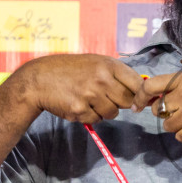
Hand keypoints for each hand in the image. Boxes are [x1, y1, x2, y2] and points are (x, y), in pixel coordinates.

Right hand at [21, 55, 152, 123]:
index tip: (139, 101)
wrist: (40, 79)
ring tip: (90, 100)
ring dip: (104, 111)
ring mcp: (90, 95)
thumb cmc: (70, 70)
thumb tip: (142, 89)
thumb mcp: (95, 63)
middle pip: (128, 101)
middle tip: (107, 98)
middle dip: (121, 103)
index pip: (137, 84)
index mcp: (108, 65)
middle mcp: (101, 79)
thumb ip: (117, 74)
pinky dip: (90, 116)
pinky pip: (96, 120)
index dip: (141, 95)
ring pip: (112, 113)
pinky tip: (79, 104)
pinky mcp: (79, 110)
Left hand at [141, 71, 181, 142]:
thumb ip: (176, 87)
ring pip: (168, 125)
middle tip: (178, 113)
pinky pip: (180, 136)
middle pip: (158, 110)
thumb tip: (152, 99)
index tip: (136, 105)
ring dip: (176, 126)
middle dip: (165, 114)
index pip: (150, 86)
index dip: (139, 97)